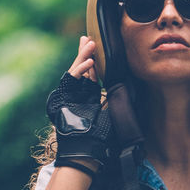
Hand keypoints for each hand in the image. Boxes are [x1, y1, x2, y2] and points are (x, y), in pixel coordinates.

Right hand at [47, 37, 110, 166]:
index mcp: (87, 99)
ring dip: (83, 56)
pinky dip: (80, 70)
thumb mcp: (112, 114)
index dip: (93, 63)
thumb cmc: (101, 138)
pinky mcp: (63, 99)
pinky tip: (89, 61)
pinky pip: (71, 80)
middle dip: (84, 53)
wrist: (86, 151)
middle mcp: (77, 95)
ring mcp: (69, 96)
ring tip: (91, 43)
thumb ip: (115, 100)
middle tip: (88, 38)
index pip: (89, 76)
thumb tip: (126, 87)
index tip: (97, 50)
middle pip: (80, 70)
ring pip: (75, 72)